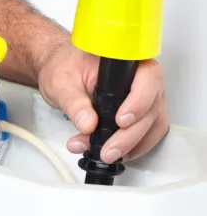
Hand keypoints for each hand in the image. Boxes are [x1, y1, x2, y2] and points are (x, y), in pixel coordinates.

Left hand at [37, 41, 168, 162]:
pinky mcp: (142, 114)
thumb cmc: (67, 69)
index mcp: (129, 61)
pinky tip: (114, 153)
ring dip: (132, 145)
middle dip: (130, 135)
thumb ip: (74, 103)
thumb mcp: (62, 84)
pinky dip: (132, 148)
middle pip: (152, 108)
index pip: (148, 78)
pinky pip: (148, 134)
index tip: (120, 121)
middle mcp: (143, 78)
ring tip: (105, 154)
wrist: (62, 72)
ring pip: (153, 125)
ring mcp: (146, 97)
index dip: (139, 102)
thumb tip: (88, 123)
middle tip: (108, 151)